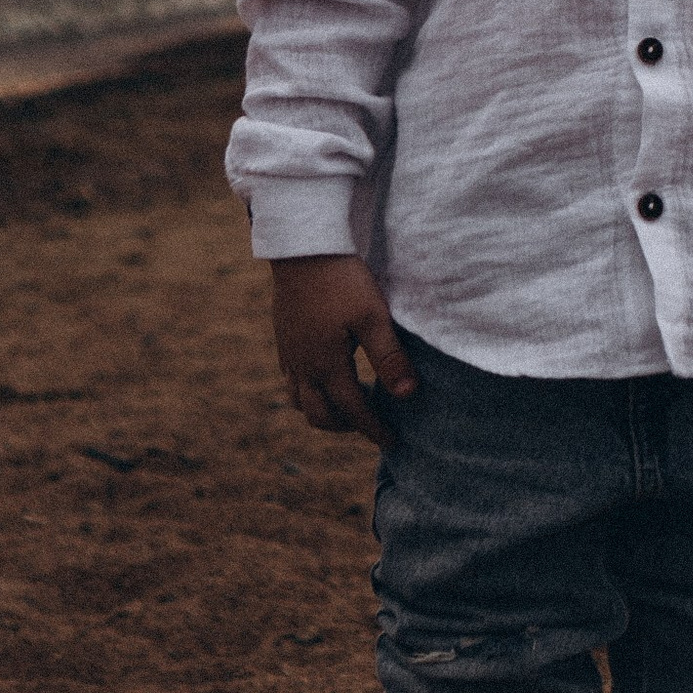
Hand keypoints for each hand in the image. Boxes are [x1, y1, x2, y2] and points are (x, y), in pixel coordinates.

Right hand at [270, 254, 417, 443]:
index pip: (353, 411)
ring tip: (350, 404)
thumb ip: (389, 357)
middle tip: (373, 423)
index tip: (393, 443)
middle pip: (320, 416)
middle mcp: (303, 367)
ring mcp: (290, 355)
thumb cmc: (342, 281)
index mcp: (326, 365)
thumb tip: (408, 395)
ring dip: (325, 412)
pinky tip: (327, 377)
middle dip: (347, 426)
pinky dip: (310, 392)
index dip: (374, 429)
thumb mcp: (373, 316)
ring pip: (301, 402)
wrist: (303, 249)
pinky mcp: (284, 341)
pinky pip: (291, 382)